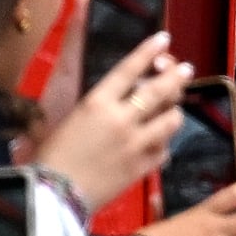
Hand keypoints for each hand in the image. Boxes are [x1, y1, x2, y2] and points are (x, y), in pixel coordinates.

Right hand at [30, 30, 191, 208]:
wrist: (53, 195)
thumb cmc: (50, 156)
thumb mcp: (67, 119)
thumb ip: (96, 105)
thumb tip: (112, 95)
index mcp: (96, 103)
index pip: (129, 70)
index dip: (148, 52)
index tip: (163, 39)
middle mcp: (121, 119)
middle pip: (160, 91)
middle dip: (176, 77)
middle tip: (186, 69)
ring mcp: (136, 143)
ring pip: (171, 119)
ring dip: (174, 112)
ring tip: (173, 110)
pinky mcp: (144, 166)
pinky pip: (165, 149)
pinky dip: (163, 144)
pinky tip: (159, 142)